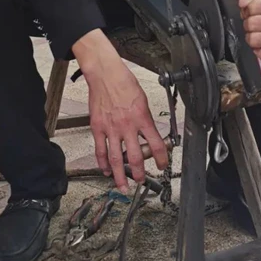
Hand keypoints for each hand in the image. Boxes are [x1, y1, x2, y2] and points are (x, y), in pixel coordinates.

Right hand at [73, 30, 167, 192]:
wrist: (106, 74)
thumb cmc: (124, 82)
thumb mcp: (142, 99)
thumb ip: (145, 118)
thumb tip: (149, 133)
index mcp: (142, 117)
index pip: (156, 144)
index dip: (161, 159)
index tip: (163, 166)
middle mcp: (128, 125)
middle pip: (136, 157)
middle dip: (140, 173)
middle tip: (141, 180)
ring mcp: (111, 128)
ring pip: (117, 159)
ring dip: (120, 176)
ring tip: (123, 186)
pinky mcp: (98, 128)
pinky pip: (100, 150)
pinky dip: (102, 163)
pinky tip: (106, 170)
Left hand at [238, 0, 260, 64]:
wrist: (259, 18)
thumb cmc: (256, 1)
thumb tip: (244, 1)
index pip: (257, 6)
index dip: (248, 8)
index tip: (249, 8)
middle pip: (255, 24)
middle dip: (247, 22)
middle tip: (251, 21)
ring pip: (256, 40)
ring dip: (250, 36)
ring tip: (255, 31)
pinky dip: (258, 51)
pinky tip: (259, 45)